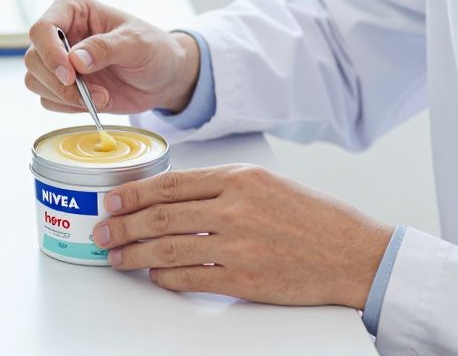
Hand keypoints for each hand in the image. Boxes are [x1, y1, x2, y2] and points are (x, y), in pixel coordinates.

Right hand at [24, 0, 200, 112]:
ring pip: (35, 80)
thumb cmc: (154, 49)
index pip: (42, 28)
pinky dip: (70, 107)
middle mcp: (60, 32)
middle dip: (59, 82)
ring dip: (66, 97)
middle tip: (91, 93)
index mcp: (73, 8)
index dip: (50, 53)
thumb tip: (75, 59)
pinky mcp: (61, 84)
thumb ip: (106, 48)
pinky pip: (48, 100)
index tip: (70, 75)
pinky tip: (96, 102)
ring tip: (102, 97)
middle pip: (34, 58)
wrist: (164, 78)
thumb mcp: (137, 44)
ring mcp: (58, 60)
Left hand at [91, 165, 392, 308]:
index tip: (112, 201)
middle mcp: (235, 207)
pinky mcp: (244, 278)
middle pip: (160, 215)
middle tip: (103, 233)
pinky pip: (190, 278)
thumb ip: (223, 186)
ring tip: (117, 258)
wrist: (354, 254)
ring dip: (135, 254)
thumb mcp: (268, 184)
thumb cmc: (314, 218)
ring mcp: (239, 244)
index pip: (171, 183)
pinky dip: (165, 278)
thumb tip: (173, 195)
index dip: (134, 193)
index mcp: (240, 178)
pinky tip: (154, 276)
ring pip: (168, 247)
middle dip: (122, 226)